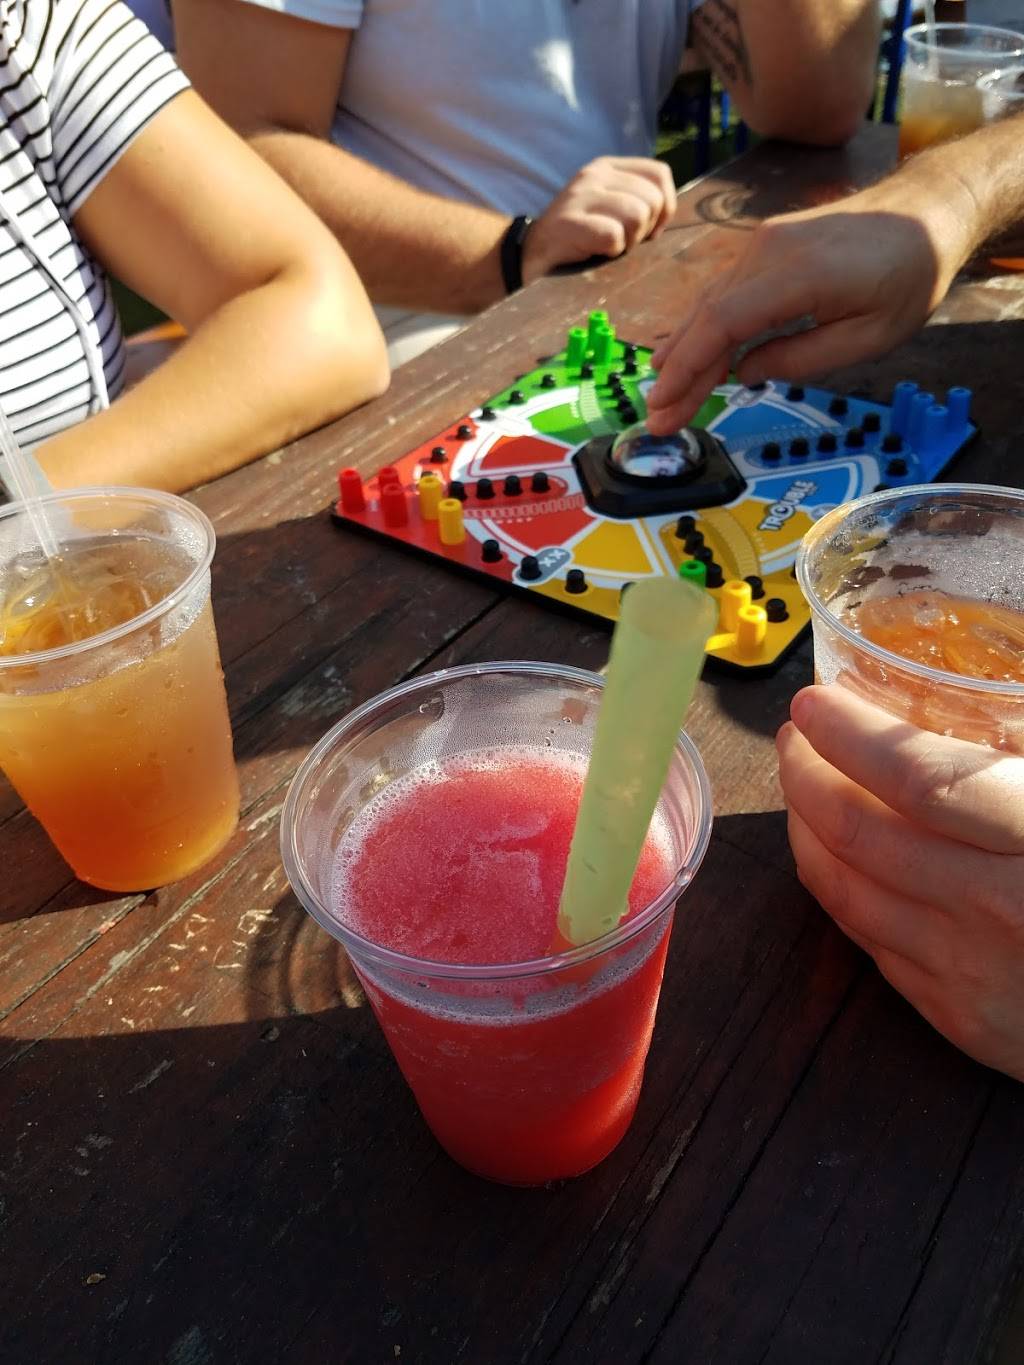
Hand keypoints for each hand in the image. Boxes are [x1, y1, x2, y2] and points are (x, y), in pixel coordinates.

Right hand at [522, 156, 675, 284]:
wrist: (532, 250)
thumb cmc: (579, 234)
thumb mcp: (608, 204)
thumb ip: (636, 198)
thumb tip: (667, 210)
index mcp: (608, 166)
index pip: (659, 174)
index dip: (666, 206)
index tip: (651, 228)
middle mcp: (595, 174)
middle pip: (652, 198)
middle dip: (646, 227)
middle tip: (624, 239)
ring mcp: (581, 196)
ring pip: (637, 215)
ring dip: (629, 240)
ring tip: (610, 244)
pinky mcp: (571, 222)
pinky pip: (614, 237)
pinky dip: (611, 251)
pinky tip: (596, 250)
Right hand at [644, 174, 973, 435]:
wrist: (927, 208)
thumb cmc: (910, 274)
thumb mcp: (870, 335)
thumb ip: (802, 358)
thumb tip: (744, 374)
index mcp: (796, 275)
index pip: (722, 325)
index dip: (688, 369)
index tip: (664, 405)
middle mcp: (768, 252)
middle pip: (706, 318)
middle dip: (677, 372)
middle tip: (657, 417)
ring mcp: (763, 244)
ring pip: (709, 304)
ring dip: (684, 352)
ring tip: (664, 394)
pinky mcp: (766, 246)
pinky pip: (724, 292)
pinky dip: (704, 328)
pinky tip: (689, 355)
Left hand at [778, 685, 1023, 1080]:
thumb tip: (975, 705)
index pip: (915, 777)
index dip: (849, 736)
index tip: (813, 703)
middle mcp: (995, 909)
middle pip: (858, 834)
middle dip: (805, 775)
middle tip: (794, 738)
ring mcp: (970, 974)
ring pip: (845, 894)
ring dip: (806, 832)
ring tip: (800, 789)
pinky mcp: (961, 1021)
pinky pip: (869, 946)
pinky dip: (839, 892)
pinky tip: (835, 860)